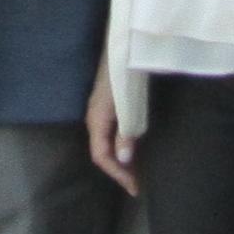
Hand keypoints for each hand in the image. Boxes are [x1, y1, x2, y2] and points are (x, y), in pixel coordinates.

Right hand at [84, 71, 137, 193]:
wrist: (124, 46)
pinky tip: (133, 148)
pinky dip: (122, 146)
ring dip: (121, 160)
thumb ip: (125, 131)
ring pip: (107, 143)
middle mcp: (95, 119)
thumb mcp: (126, 105)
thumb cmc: (124, 75)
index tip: (135, 187)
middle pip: (103, 152)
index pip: (101, 156)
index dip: (117, 174)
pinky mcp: (108, 106)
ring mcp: (100, 112)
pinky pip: (112, 134)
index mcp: (96, 120)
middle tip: (138, 184)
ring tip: (137, 172)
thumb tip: (123, 159)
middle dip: (119, 171)